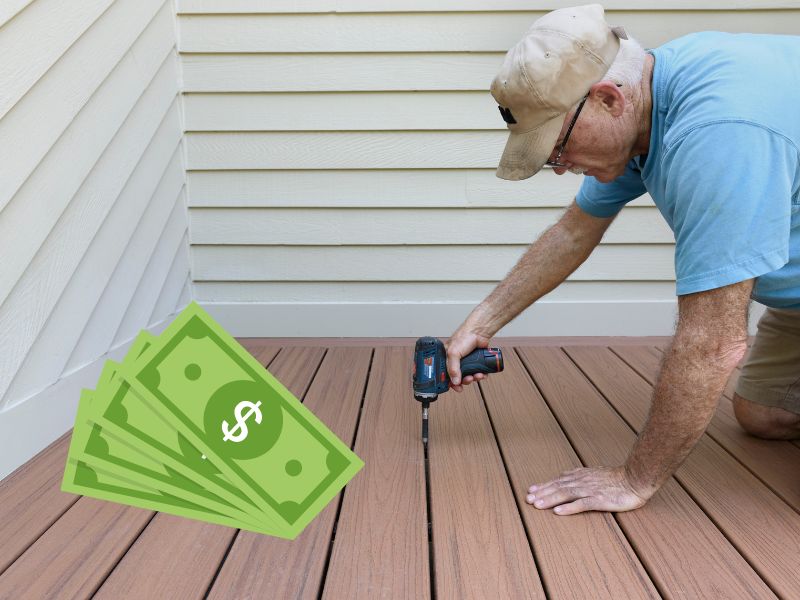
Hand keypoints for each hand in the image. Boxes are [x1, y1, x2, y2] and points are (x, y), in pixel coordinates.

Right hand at [445, 329, 490, 391]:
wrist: (479, 332)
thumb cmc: (464, 337)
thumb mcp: (453, 353)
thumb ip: (453, 368)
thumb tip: (454, 382)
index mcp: (447, 358)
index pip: (445, 374)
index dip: (449, 382)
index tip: (455, 387)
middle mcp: (456, 360)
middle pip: (458, 377)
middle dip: (464, 381)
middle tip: (468, 380)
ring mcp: (466, 361)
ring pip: (468, 376)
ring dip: (473, 378)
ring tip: (476, 376)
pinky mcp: (476, 362)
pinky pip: (477, 372)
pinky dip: (480, 375)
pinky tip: (482, 373)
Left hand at [525, 466, 649, 514]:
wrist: (636, 478)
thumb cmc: (618, 478)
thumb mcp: (595, 473)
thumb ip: (580, 475)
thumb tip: (565, 475)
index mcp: (581, 476)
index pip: (559, 480)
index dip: (544, 485)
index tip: (531, 490)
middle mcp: (582, 481)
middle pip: (558, 487)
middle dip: (542, 493)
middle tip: (527, 499)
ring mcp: (590, 490)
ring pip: (565, 494)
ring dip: (550, 499)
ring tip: (537, 505)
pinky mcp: (599, 500)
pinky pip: (582, 504)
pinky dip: (569, 507)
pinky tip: (558, 512)